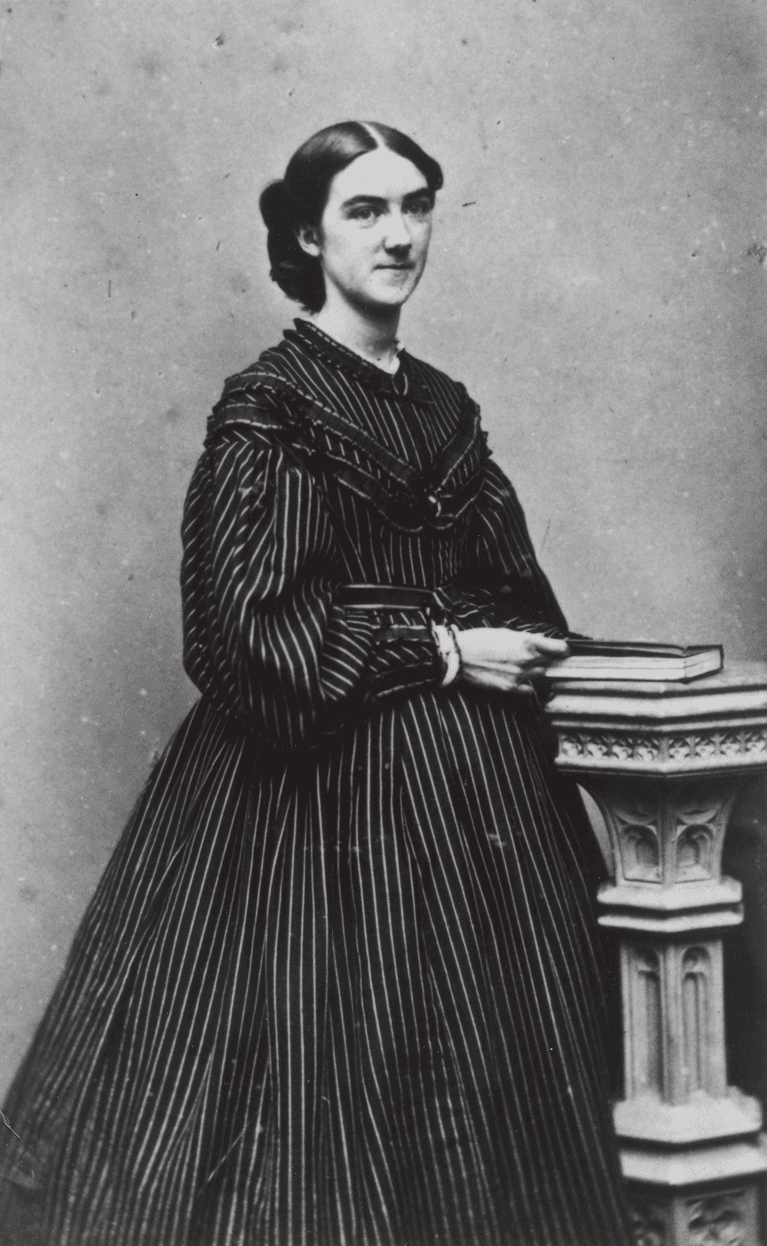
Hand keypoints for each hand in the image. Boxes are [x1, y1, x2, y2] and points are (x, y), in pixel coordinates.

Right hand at [454, 628, 568, 695]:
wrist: (460, 656)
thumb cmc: (480, 640)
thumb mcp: (506, 632)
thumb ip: (527, 639)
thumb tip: (542, 641)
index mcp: (527, 642)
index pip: (561, 649)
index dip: (563, 650)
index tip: (561, 651)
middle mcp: (527, 659)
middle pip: (550, 662)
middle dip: (546, 658)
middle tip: (535, 655)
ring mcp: (519, 675)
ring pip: (540, 674)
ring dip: (535, 670)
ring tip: (520, 665)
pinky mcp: (510, 688)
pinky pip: (529, 689)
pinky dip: (527, 684)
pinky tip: (517, 678)